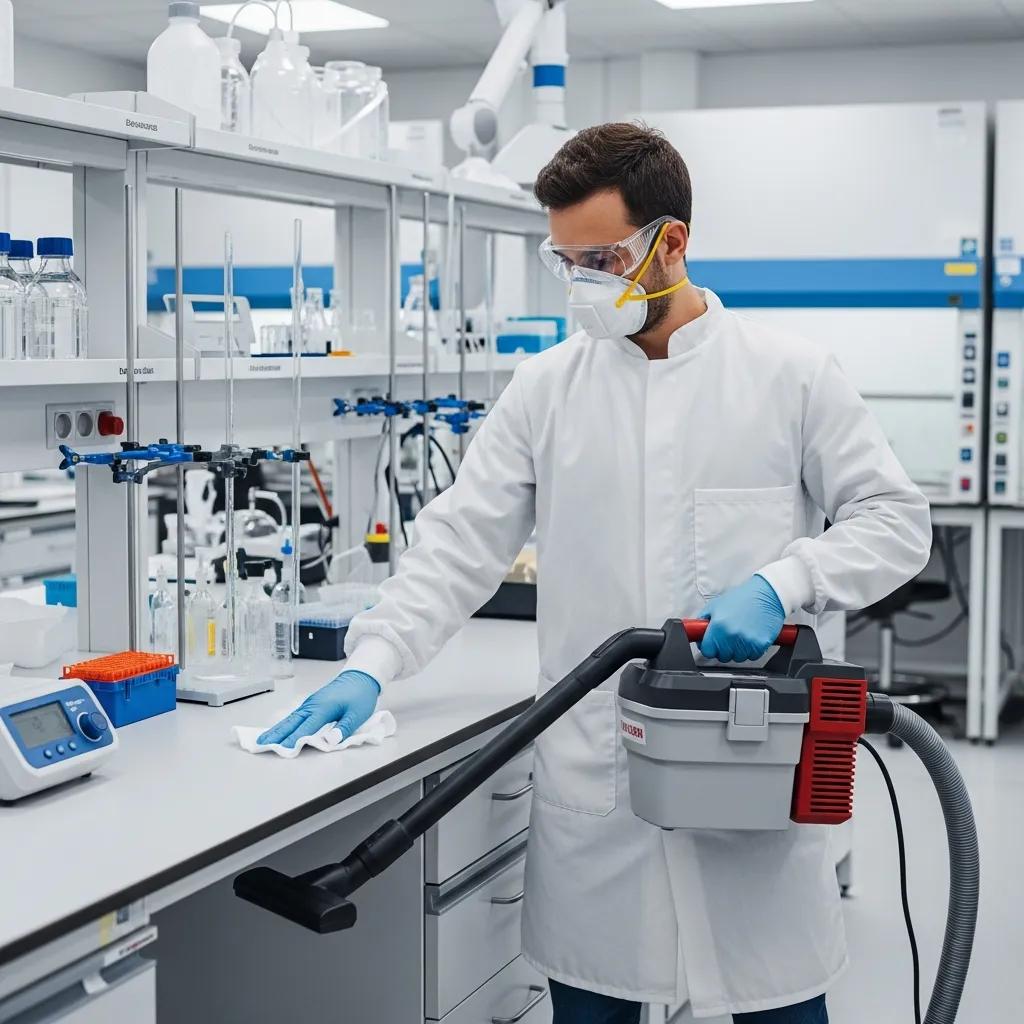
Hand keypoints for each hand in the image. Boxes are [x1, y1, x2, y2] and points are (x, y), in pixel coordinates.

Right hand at [257, 670, 380, 748]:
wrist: (361, 677)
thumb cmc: (360, 695)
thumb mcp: (358, 713)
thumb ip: (344, 728)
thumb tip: (330, 741)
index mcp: (323, 708)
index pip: (306, 728)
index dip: (293, 740)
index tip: (281, 750)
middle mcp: (313, 705)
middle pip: (291, 722)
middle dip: (276, 734)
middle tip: (260, 744)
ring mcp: (310, 704)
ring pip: (290, 719)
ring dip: (277, 729)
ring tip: (263, 740)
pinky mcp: (311, 704)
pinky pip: (295, 716)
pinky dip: (284, 724)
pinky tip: (278, 730)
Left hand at [699, 575, 785, 661]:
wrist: (767, 594)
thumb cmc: (742, 598)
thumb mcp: (715, 605)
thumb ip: (703, 621)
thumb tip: (697, 634)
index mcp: (718, 626)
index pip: (707, 651)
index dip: (709, 647)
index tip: (712, 644)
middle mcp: (732, 635)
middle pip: (722, 657)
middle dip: (723, 649)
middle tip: (728, 637)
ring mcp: (747, 641)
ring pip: (737, 658)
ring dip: (738, 650)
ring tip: (741, 635)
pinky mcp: (760, 645)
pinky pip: (752, 656)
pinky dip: (751, 650)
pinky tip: (751, 636)